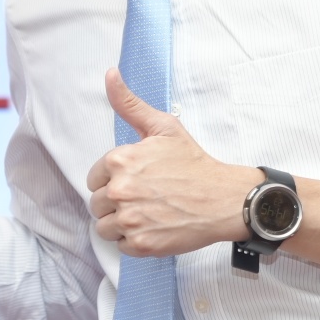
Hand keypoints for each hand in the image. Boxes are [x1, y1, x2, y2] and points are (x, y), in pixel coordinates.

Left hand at [86, 68, 258, 256]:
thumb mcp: (163, 127)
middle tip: (145, 198)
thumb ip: (130, 104)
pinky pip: (120, 245)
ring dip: (121, 223)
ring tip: (148, 213)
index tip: (137, 181)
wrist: (225, 200)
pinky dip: (134, 240)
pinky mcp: (140, 244)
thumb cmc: (194, 164)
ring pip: (105, 227)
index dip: (113, 181)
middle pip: (96, 204)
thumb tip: (109, 75)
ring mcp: (130, 219)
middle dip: (116, 203)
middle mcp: (120, 190)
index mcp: (120, 160)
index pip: (94, 179)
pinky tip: (154, 227)